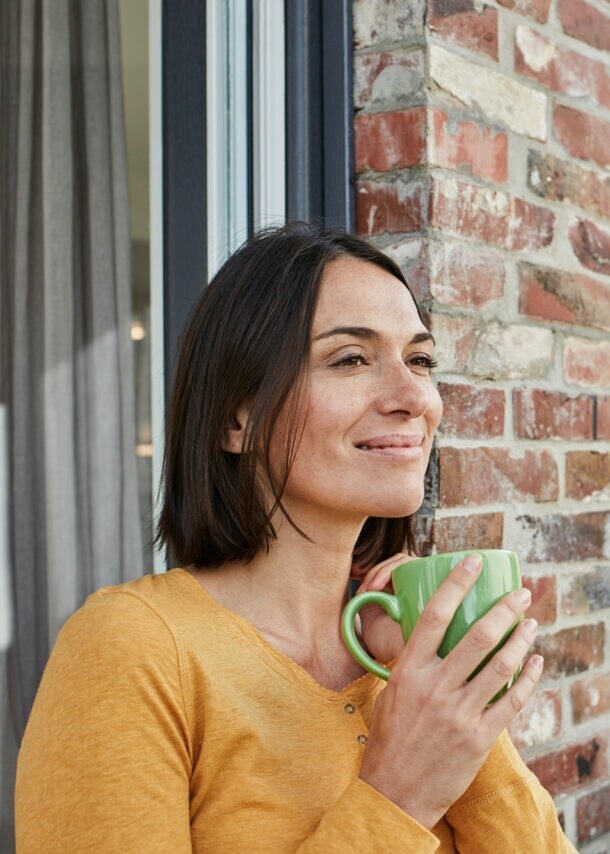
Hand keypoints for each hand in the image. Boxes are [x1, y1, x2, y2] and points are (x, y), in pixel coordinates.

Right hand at [359, 554, 542, 828]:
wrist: (395, 792)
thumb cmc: (389, 739)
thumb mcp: (391, 692)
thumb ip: (412, 664)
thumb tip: (430, 636)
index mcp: (408, 670)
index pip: (434, 615)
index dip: (456, 584)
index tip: (473, 562)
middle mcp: (434, 687)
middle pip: (476, 635)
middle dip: (504, 609)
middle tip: (521, 593)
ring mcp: (459, 713)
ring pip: (500, 665)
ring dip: (522, 639)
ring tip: (531, 623)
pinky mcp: (479, 737)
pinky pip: (510, 701)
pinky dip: (528, 679)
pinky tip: (536, 663)